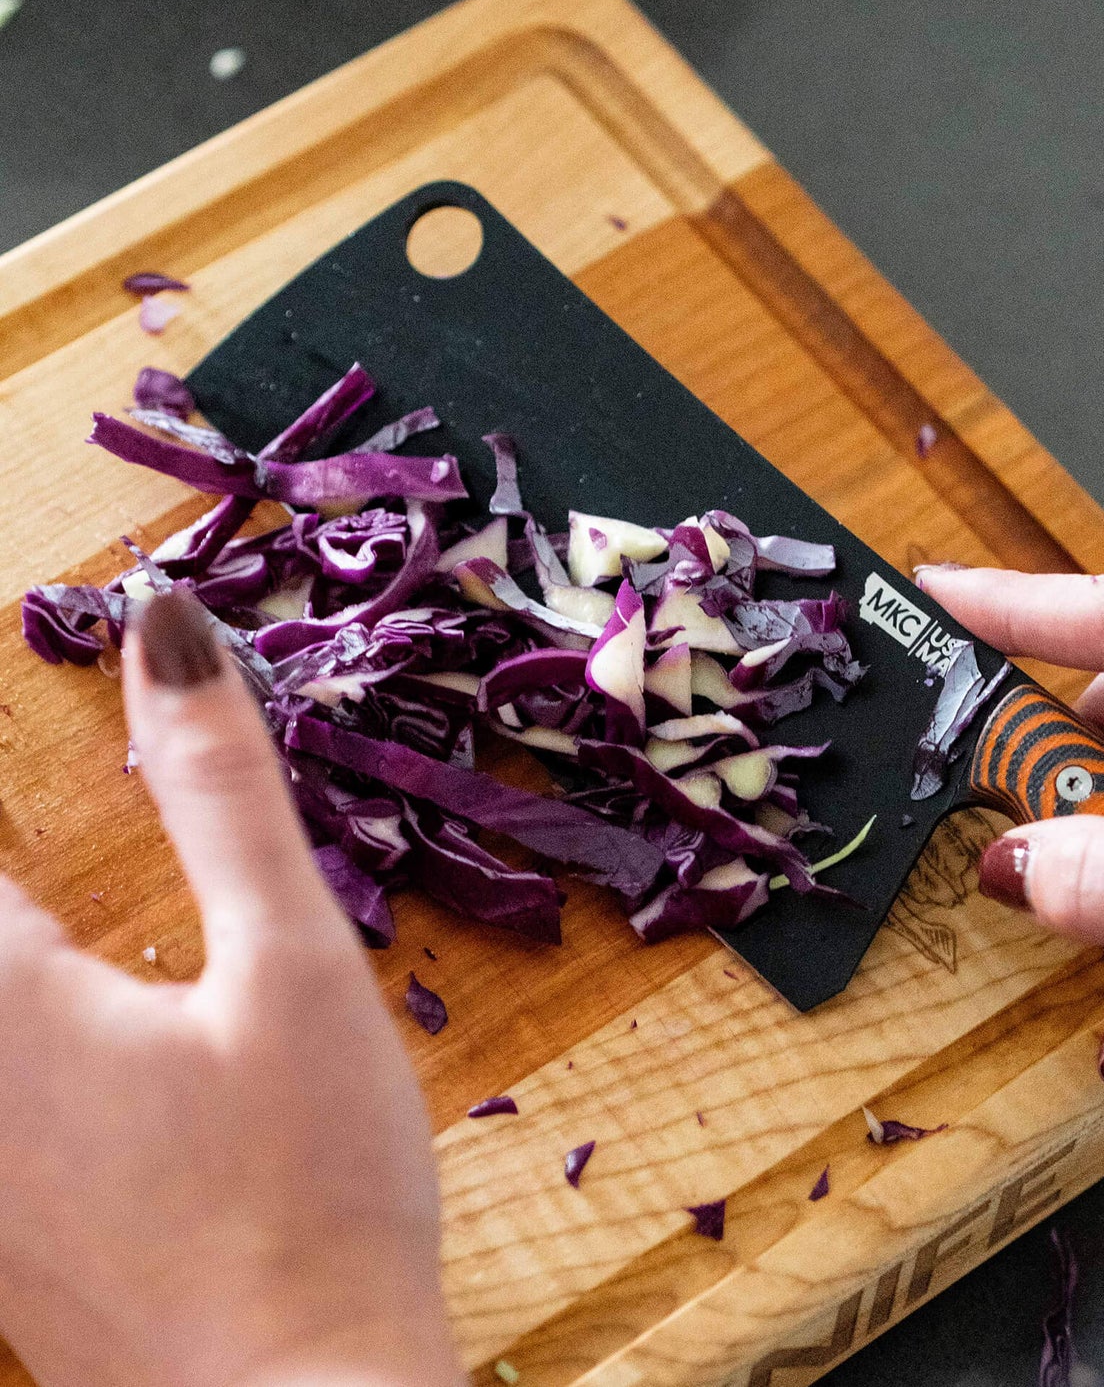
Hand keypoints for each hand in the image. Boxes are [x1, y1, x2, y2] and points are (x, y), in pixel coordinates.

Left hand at [0, 591, 460, 1386]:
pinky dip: (24, 995)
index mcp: (1, 994)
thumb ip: (223, 791)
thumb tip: (169, 627)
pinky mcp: (0, 1232)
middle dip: (9, 875)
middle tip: (60, 863)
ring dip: (13, 927)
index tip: (8, 650)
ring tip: (63, 911)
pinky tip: (65, 1006)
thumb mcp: (291, 963)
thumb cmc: (315, 1177)